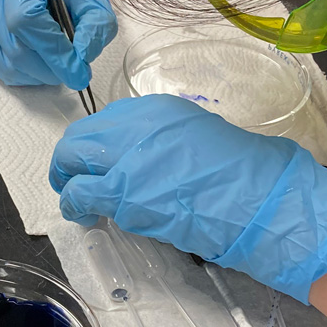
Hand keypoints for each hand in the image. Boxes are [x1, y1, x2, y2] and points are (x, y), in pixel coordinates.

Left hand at [49, 94, 326, 303]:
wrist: (258, 198)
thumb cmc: (242, 173)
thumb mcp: (199, 138)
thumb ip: (165, 143)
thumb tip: (144, 159)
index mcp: (157, 111)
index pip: (105, 122)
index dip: (95, 145)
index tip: (96, 160)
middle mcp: (135, 126)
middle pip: (80, 138)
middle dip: (69, 160)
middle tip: (71, 179)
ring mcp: (126, 158)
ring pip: (72, 164)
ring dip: (68, 184)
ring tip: (76, 202)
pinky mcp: (122, 193)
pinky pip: (81, 195)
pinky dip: (75, 206)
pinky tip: (84, 216)